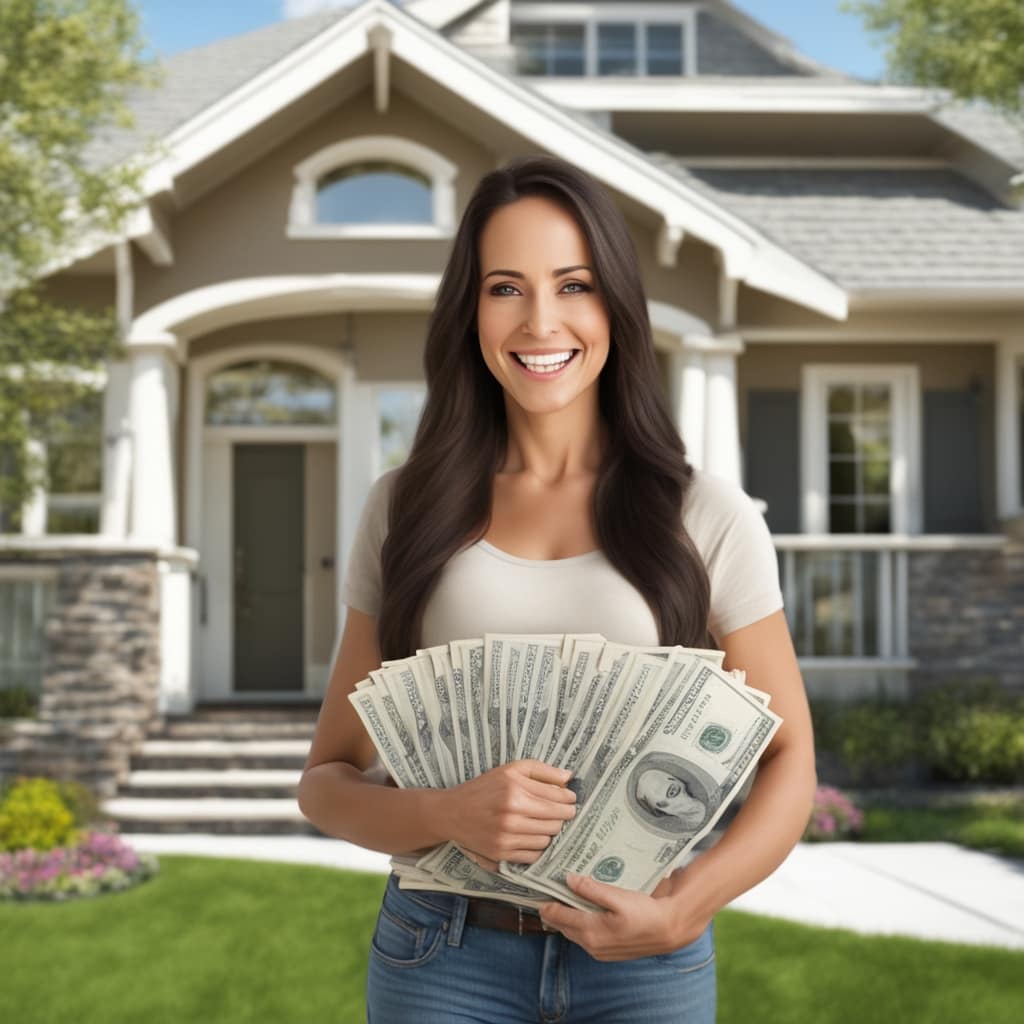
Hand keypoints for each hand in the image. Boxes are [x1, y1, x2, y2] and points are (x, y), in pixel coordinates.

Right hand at [441, 759, 576, 870]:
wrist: (451, 812)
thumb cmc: (484, 787)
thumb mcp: (510, 769)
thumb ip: (541, 770)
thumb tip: (569, 777)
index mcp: (516, 790)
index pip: (558, 798)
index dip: (569, 799)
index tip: (570, 799)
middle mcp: (512, 814)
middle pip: (557, 820)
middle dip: (563, 815)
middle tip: (561, 811)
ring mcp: (507, 837)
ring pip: (548, 839)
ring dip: (550, 831)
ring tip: (543, 822)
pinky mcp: (502, 854)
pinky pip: (535, 855)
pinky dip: (538, 846)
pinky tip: (532, 835)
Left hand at [537, 869, 711, 961]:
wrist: (668, 930)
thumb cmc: (644, 912)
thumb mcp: (617, 897)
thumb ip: (591, 889)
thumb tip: (568, 879)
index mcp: (590, 932)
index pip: (557, 917)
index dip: (545, 903)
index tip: (535, 889)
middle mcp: (591, 945)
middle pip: (563, 926)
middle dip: (554, 909)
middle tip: (548, 889)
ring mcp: (599, 950)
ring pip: (573, 931)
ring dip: (567, 916)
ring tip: (563, 896)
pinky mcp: (607, 951)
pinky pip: (585, 936)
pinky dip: (579, 923)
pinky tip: (583, 909)